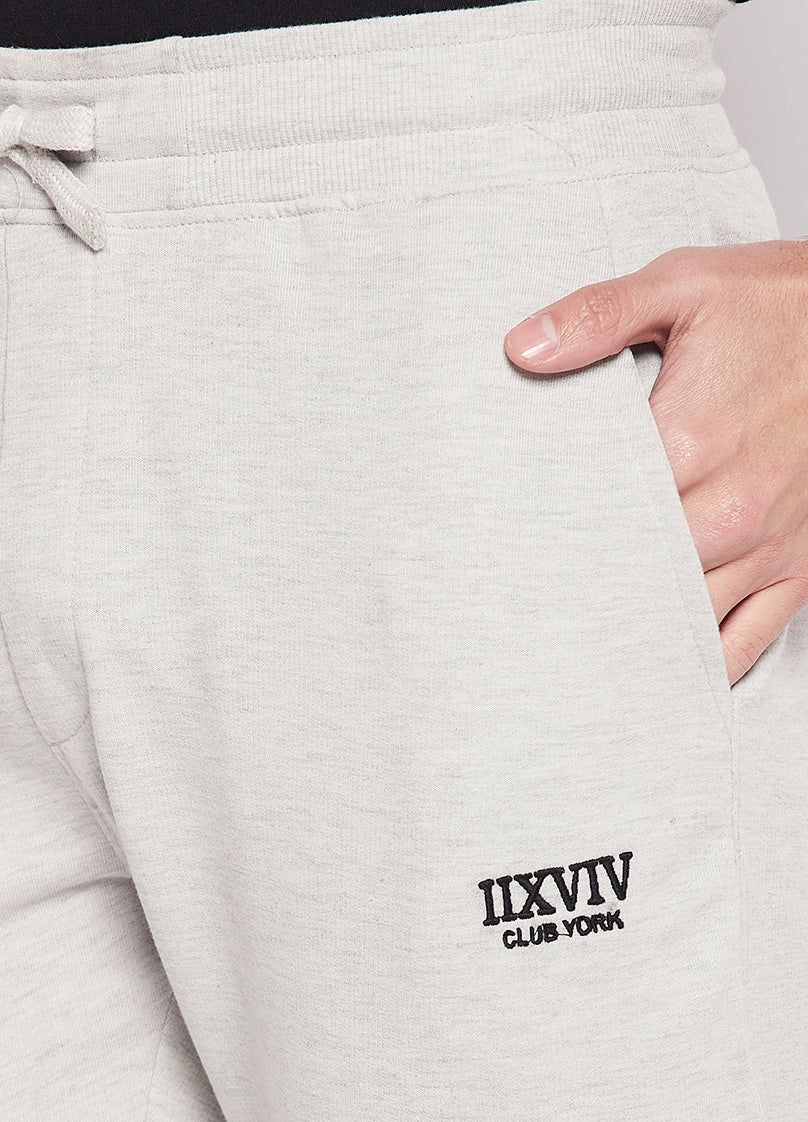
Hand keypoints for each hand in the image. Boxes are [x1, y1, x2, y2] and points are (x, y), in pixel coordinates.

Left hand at [503, 240, 807, 685]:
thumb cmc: (784, 304)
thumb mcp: (686, 286)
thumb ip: (599, 315)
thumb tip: (522, 347)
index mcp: (689, 442)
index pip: (597, 514)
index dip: (545, 536)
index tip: (504, 550)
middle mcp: (729, 508)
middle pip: (630, 578)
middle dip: (579, 595)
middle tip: (522, 614)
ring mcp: (767, 545)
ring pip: (681, 620)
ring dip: (628, 635)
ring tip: (570, 655)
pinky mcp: (798, 567)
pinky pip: (747, 640)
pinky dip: (701, 664)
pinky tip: (656, 674)